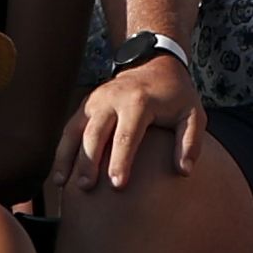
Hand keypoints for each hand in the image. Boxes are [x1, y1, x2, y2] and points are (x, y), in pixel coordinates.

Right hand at [69, 52, 200, 189]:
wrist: (154, 64)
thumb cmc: (176, 96)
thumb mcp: (193, 114)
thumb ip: (191, 142)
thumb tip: (183, 171)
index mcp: (138, 102)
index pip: (127, 135)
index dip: (121, 161)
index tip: (117, 185)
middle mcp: (112, 99)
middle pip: (95, 133)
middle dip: (89, 161)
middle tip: (86, 188)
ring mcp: (95, 101)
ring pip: (74, 131)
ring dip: (67, 157)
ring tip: (62, 184)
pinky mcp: (85, 106)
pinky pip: (69, 130)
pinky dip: (62, 152)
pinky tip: (59, 175)